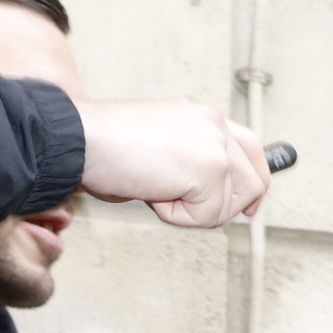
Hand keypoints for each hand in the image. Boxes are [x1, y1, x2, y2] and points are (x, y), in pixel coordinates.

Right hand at [77, 98, 270, 226]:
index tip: (249, 207)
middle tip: (182, 203)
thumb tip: (216, 197)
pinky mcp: (210, 169)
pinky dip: (174, 215)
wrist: (79, 138)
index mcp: (205, 116)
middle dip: (221, 206)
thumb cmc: (105, 146)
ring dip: (190, 210)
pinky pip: (206, 216)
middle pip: (253, 184)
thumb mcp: (162, 147)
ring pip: (229, 206)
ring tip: (155, 186)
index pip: (253, 151)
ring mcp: (217, 146)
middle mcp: (216, 125)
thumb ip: (194, 161)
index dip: (254, 184)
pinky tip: (151, 191)